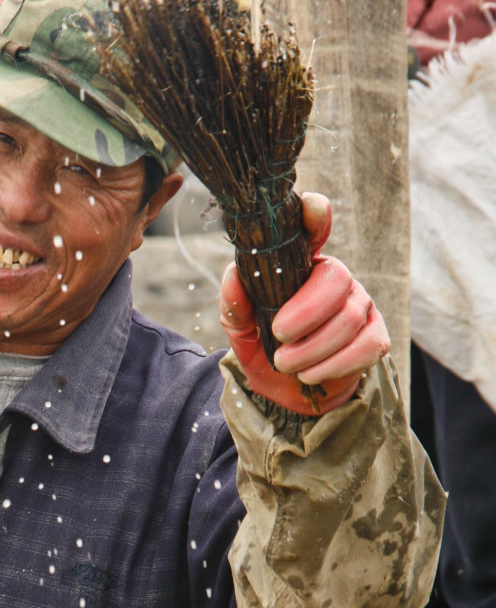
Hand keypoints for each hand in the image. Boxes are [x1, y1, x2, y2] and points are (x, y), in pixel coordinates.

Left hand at [220, 194, 389, 415]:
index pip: (313, 230)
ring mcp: (360, 307)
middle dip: (305, 312)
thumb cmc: (268, 355)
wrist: (291, 397)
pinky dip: (333, 365)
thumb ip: (236, 308)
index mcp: (302, 268)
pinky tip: (311, 374)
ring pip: (348, 318)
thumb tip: (233, 275)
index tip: (312, 209)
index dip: (315, 216)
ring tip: (286, 364)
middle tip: (278, 337)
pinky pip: (364, 347)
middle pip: (336, 278)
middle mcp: (335, 280)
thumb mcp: (244, 335)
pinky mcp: (375, 338)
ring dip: (311, 349)